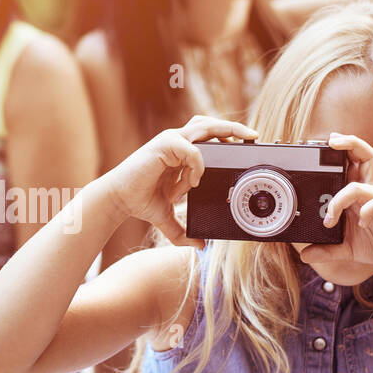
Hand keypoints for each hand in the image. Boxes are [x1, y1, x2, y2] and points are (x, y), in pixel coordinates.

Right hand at [101, 115, 256, 246]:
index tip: (246, 148)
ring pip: (203, 129)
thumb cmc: (140, 202)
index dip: (227, 137)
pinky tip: (193, 183)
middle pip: (209, 124)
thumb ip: (183, 231)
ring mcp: (170, 141)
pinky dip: (197, 167)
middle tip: (254, 136)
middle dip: (233, 127)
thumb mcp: (167, 218)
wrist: (119, 200)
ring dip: (222, 137)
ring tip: (239, 144)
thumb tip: (200, 247)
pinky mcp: (164, 145)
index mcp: (179, 152)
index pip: (208, 136)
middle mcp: (176, 141)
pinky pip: (191, 151)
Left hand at [299, 132, 372, 274]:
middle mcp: (371, 190)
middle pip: (366, 156)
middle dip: (350, 143)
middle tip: (330, 142)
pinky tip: (362, 225)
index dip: (342, 148)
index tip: (324, 142)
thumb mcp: (346, 248)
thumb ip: (326, 249)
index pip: (353, 162)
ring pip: (361, 185)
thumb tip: (304, 255)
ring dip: (340, 199)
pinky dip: (366, 212)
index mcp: (360, 193)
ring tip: (330, 218)